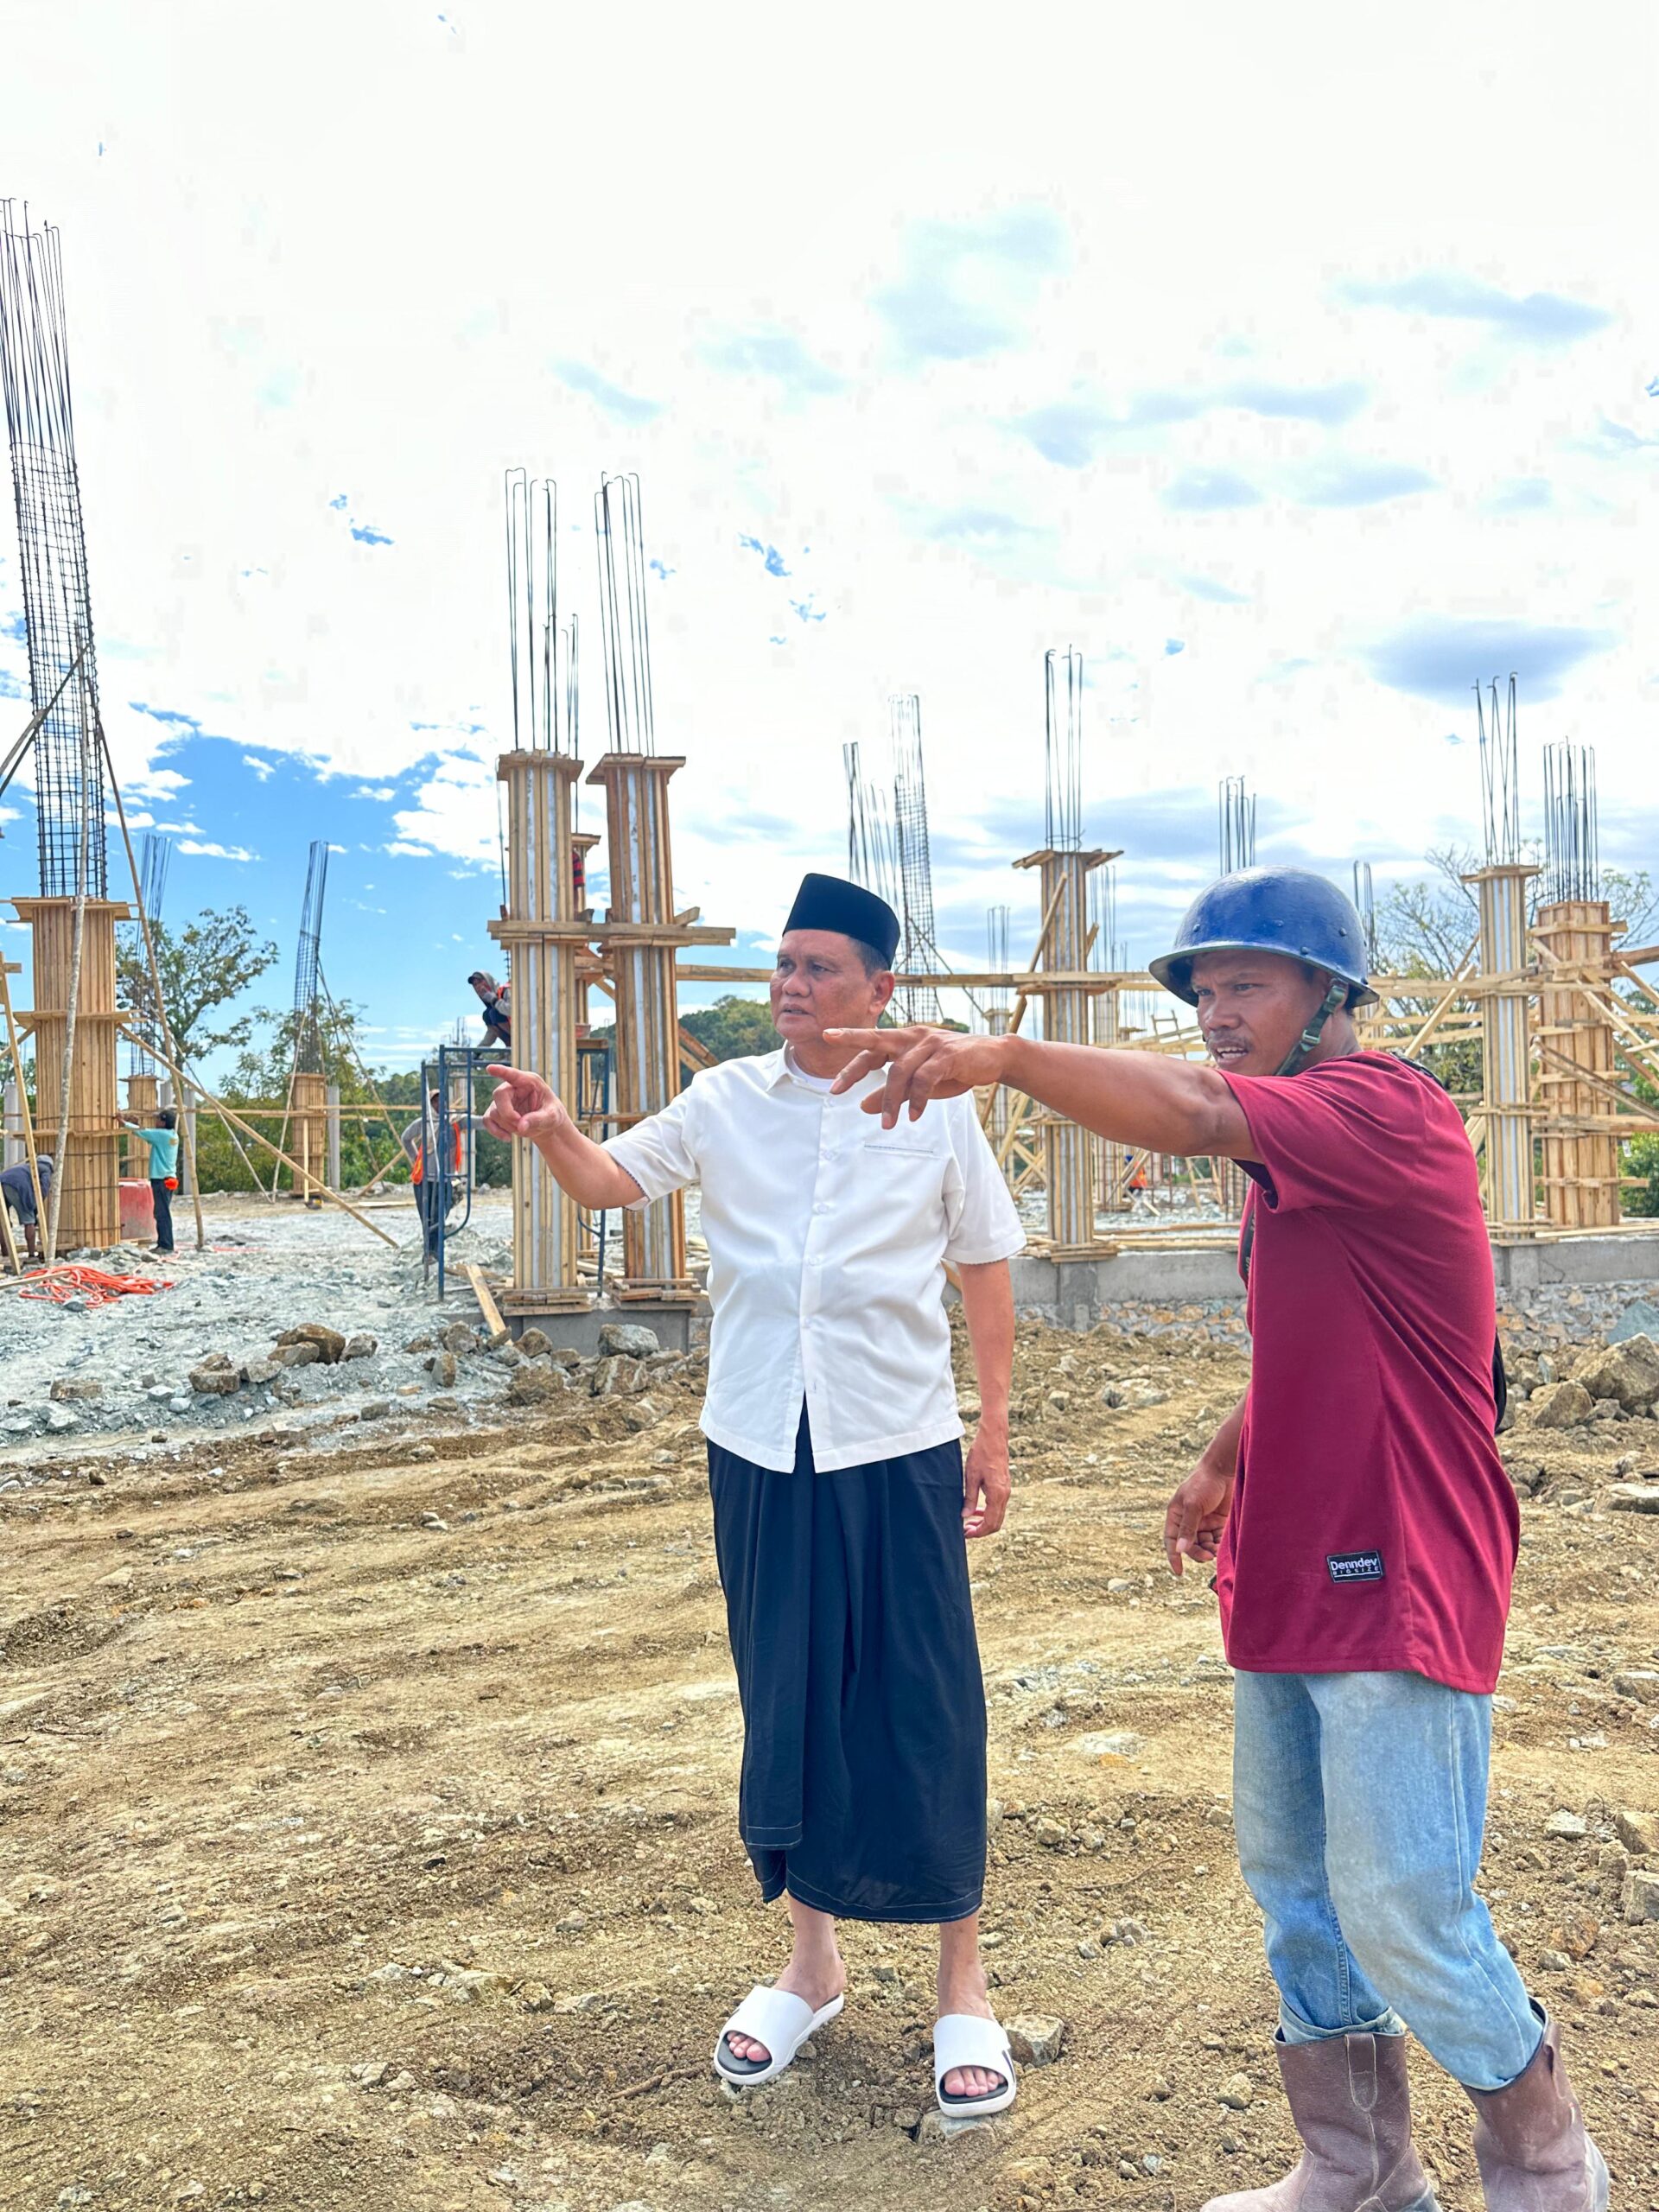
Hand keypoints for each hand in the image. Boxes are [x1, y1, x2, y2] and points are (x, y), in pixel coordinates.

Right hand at [483, 1064, 570, 1145]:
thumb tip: (521, 1126)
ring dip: (506, 1125)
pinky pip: (487, 1120)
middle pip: (499, 1095)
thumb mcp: (551, 1117)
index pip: (513, 1075)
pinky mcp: (497, 1112)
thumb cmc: (552, 1115)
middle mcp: (513, 1087)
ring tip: (522, 1130)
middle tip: (520, 1125)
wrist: (546, 1126)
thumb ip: (538, 1120)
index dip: (501, 1071)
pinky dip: (495, 1131)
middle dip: (508, 1113)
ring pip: (493, 1111)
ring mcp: (504, 1100)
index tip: (490, 1068)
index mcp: (529, 1082)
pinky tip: (508, 1137)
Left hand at [824, 1027, 1007, 1128]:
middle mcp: (914, 1036)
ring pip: (900, 1071)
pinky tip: (914, 1116)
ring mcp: (931, 1043)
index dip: (851, 1062)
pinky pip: (925, 1078)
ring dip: (891, 1101)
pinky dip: (918, 1099)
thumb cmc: (955, 1067)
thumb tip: (863, 1105)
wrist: (995, 1057)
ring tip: (888, 1125)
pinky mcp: (948, 1055)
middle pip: (876, 1043)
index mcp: (905, 1039)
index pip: (871, 1047)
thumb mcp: (920, 1083)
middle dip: (853, 1065)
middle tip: (834, 1088)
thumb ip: (893, 1092)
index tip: (831, 1080)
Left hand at [962, 1421, 1009, 1538]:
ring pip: (997, 1515)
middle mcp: (1004, 1494)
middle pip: (996, 1523)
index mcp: (997, 1493)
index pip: (991, 1523)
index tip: (966, 1534)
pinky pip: (997, 1505)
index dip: (979, 1532)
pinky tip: (976, 1510)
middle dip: (981, 1530)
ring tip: (968, 1523)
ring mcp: (1006, 1490)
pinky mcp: (1004, 1486)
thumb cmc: (981, 1453)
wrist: (994, 1437)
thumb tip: (965, 1516)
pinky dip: (987, 1512)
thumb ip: (969, 1498)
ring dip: (984, 1522)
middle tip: (965, 1531)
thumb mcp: (971, 1476)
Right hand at [1164, 1461, 1233, 1576]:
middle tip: (1208, 1556)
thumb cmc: (1204, 1483)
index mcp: (1176, 1515)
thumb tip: (1180, 1550)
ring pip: (1204, 1545)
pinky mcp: (1218, 1522)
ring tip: (1217, 1551)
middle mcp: (1189, 1521)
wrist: (1225, 1469)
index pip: (1171, 1540)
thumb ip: (1187, 1528)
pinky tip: (1223, 1545)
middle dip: (1197, 1553)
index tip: (1179, 1572)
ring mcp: (1204, 1522)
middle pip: (1189, 1545)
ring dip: (1209, 1550)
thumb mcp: (1193, 1505)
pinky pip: (1217, 1539)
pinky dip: (1219, 1545)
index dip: (1174, 1556)